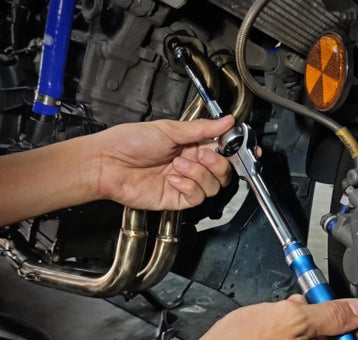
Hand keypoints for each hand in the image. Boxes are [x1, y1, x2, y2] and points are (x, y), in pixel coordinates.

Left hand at [93, 116, 234, 209]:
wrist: (107, 163)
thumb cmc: (130, 142)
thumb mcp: (169, 129)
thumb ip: (201, 128)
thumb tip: (226, 121)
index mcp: (192, 144)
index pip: (223, 150)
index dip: (238, 152)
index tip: (247, 150)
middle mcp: (192, 163)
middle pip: (224, 172)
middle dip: (217, 163)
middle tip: (202, 154)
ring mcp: (185, 182)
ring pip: (213, 186)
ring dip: (198, 174)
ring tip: (177, 164)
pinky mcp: (177, 198)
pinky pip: (197, 197)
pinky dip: (188, 186)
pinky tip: (173, 178)